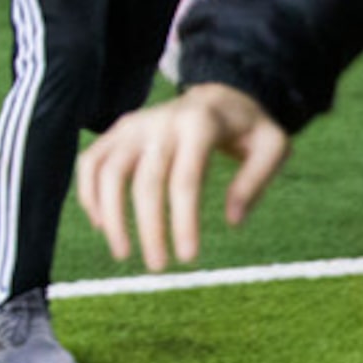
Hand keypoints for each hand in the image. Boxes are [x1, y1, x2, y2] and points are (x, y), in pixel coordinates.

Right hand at [75, 85, 292, 272]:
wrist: (218, 96)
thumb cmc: (248, 129)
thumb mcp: (273, 147)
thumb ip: (255, 181)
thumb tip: (232, 220)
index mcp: (199, 124)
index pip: (185, 180)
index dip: (184, 221)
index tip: (188, 257)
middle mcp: (159, 122)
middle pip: (144, 181)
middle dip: (148, 229)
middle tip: (158, 267)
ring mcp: (133, 125)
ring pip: (107, 172)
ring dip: (111, 216)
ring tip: (122, 252)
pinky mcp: (117, 131)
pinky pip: (91, 162)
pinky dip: (89, 193)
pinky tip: (101, 223)